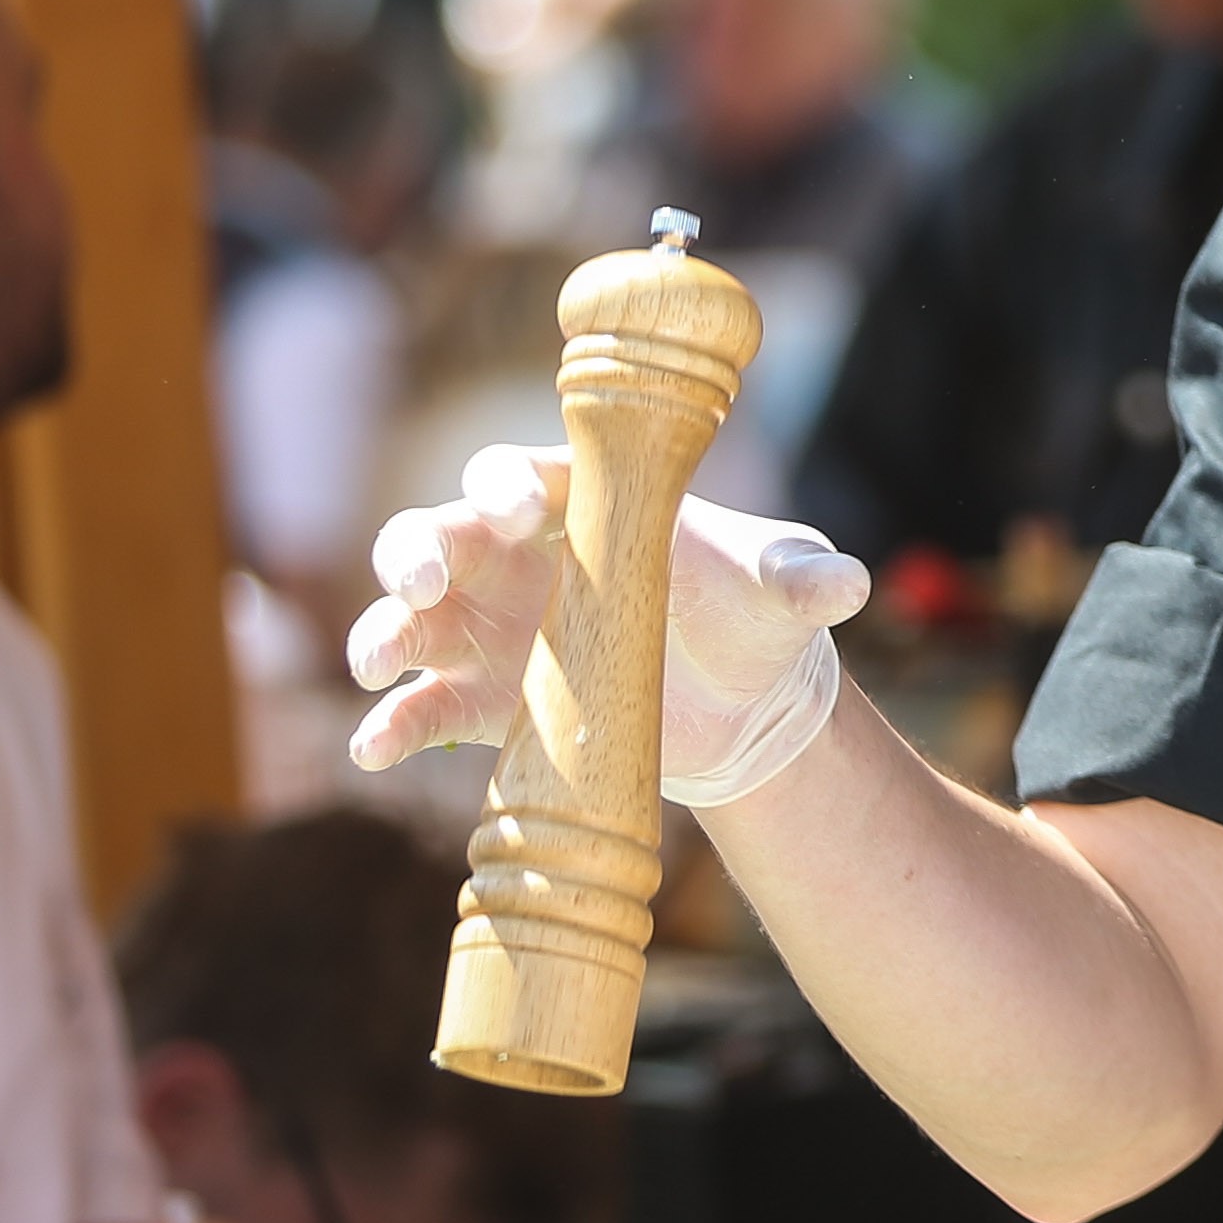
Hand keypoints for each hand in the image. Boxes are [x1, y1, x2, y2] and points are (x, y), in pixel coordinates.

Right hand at [347, 444, 869, 803]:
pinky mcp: (483, 700)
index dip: (506, 484)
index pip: (521, 475)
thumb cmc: (754, 619)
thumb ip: (805, 580)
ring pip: (409, 615)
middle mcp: (516, 558)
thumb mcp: (786, 594)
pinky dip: (390, 724)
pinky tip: (374, 748)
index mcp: (582, 508)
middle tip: (423, 581)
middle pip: (437, 533)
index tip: (517, 510)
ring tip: (376, 663)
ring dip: (383, 631)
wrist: (741, 706)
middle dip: (416, 551)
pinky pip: (420, 707)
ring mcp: (489, 629)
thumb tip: (848, 585)